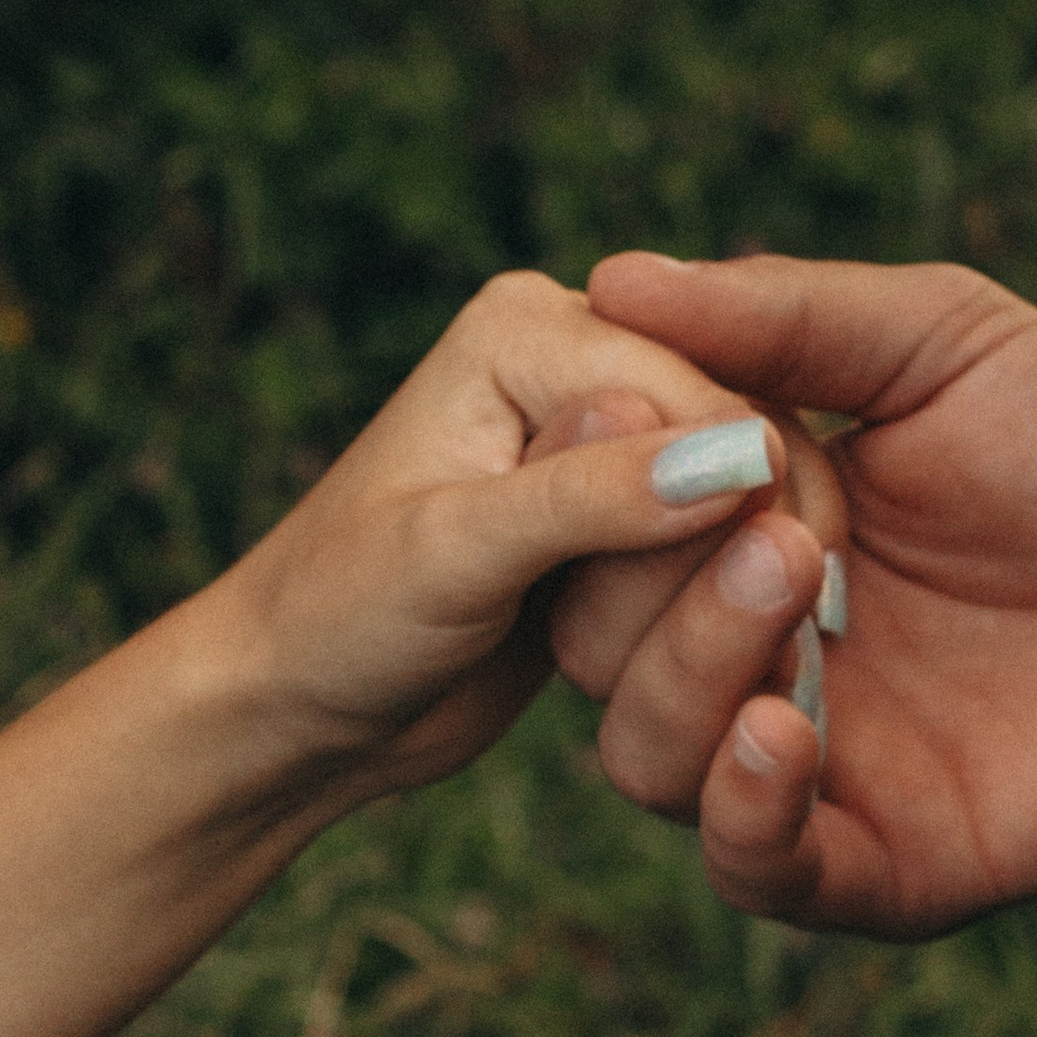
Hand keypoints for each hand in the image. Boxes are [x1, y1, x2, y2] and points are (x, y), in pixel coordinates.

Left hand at [0, 270, 782, 1036]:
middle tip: (599, 647)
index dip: (734, 506)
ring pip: (744, 515)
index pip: (708, 394)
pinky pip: (720, 564)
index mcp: (533, 326)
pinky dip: (695, 624)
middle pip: (741, 447)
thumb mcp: (454, 559)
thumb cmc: (335, 622)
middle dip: (706, 564)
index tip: (709, 610)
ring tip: (586, 658)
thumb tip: (743, 454)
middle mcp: (581, 361)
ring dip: (697, 605)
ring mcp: (607, 444)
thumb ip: (594, 498)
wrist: (292, 711)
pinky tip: (622, 667)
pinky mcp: (624, 524)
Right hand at [549, 250, 1036, 936]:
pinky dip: (744, 807)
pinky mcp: (886, 863)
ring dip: (692, 668)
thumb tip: (609, 277)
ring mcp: (814, 766)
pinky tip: (785, 726)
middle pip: (593, 650)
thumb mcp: (941, 342)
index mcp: (737, 533)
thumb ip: (782, 318)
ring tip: (795, 576)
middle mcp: (750, 656)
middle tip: (757, 501)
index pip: (589, 532)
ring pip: (648, 760)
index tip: (631, 409)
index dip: (592, 477)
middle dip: (646, 573)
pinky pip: (757, 868)